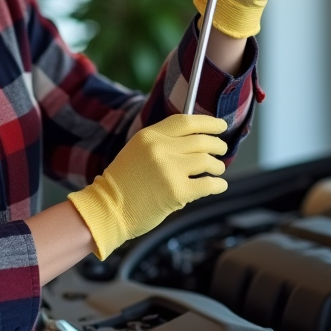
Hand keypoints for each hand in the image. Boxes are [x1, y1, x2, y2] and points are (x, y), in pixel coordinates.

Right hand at [66, 114, 228, 259]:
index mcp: (150, 136)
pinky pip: (208, 184)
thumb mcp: (137, 151)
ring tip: (217, 169)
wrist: (109, 209)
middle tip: (221, 149)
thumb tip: (195, 141)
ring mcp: (169, 169)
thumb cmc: (123, 184)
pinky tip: (219, 185)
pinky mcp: (177, 191)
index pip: (186, 121)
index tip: (220, 126)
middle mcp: (160, 149)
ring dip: (217, 165)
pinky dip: (218, 184)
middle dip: (217, 145)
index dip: (208, 122)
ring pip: (208, 160)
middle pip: (201, 140)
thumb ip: (162, 143)